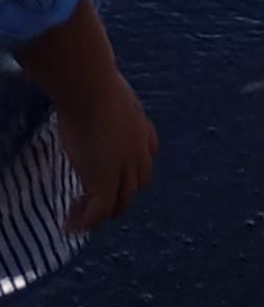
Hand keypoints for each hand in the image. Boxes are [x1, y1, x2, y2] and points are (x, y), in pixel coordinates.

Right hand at [56, 70, 158, 231]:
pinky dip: (86, 222)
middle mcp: (138, 151)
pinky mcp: (104, 181)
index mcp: (141, 127)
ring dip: (105, 211)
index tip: (119, 169)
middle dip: (123, 192)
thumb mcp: (109, 90)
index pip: (149, 153)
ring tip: (82, 215)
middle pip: (140, 182)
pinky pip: (99, 212)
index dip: (135, 165)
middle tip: (98, 196)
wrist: (92, 89)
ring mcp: (123, 168)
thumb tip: (85, 83)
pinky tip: (71, 224)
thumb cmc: (94, 82)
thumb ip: (104, 96)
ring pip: (122, 203)